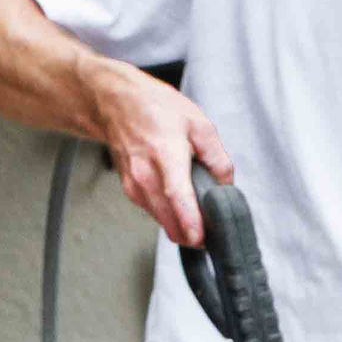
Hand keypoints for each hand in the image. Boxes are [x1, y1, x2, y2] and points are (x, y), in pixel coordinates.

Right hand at [91, 64, 233, 247]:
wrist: (115, 103)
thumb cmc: (154, 108)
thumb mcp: (198, 123)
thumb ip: (217, 157)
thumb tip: (226, 184)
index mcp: (165, 153)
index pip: (177, 196)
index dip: (190, 221)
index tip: (201, 238)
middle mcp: (145, 174)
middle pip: (169, 219)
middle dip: (193, 232)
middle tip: (213, 229)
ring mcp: (134, 185)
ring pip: (162, 221)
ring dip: (181, 225)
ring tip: (197, 210)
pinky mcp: (129, 191)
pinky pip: (154, 212)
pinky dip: (169, 214)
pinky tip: (177, 200)